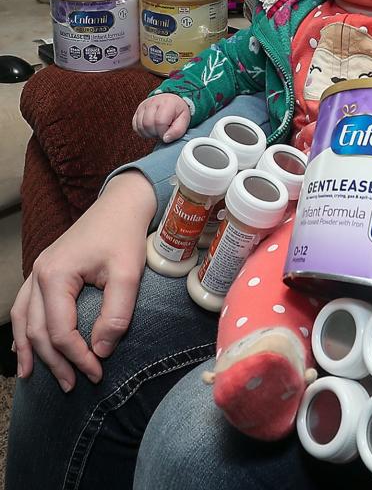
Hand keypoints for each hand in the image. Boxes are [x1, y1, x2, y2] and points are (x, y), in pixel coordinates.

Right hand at [10, 171, 155, 390]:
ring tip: (35, 377)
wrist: (121, 205)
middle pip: (36, 330)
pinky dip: (23, 329)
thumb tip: (101, 349)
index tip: (97, 372)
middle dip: (54, 361)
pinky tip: (25, 346)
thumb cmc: (125, 236)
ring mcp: (38, 272)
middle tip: (72, 385)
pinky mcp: (45, 271)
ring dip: (31, 350)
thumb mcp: (129, 274)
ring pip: (23, 320)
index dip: (76, 357)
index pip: (59, 330)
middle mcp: (39, 274)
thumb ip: (116, 313)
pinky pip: (24, 306)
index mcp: (56, 275)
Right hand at [133, 94, 190, 142]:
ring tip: (158, 130)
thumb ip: (178, 130)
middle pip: (148, 124)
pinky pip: (135, 126)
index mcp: (167, 103)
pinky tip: (151, 130)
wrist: (171, 101)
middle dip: (156, 133)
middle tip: (163, 132)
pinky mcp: (137, 111)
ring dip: (149, 133)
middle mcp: (153, 102)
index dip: (163, 132)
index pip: (160, 122)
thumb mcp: (184, 120)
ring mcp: (143, 106)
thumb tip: (166, 139)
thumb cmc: (178, 111)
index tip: (168, 134)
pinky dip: (142, 132)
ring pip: (140, 126)